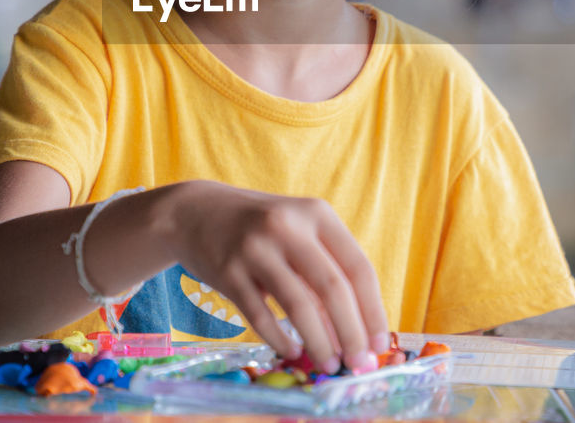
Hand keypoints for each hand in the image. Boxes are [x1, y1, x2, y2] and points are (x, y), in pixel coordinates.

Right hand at [164, 180, 389, 372]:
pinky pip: (261, 316)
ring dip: (319, 342)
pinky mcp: (228, 271)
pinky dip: (280, 340)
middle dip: (351, 333)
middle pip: (332, 288)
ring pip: (299, 306)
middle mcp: (288, 226)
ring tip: (328, 363)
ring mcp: (255, 248)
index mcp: (317, 214)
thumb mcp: (298, 231)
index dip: (373, 310)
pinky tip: (292, 351)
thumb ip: (326, 269)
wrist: (194, 211)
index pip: (358, 267)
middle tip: (357, 363)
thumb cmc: (259, 227)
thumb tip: (357, 329)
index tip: (380, 344)